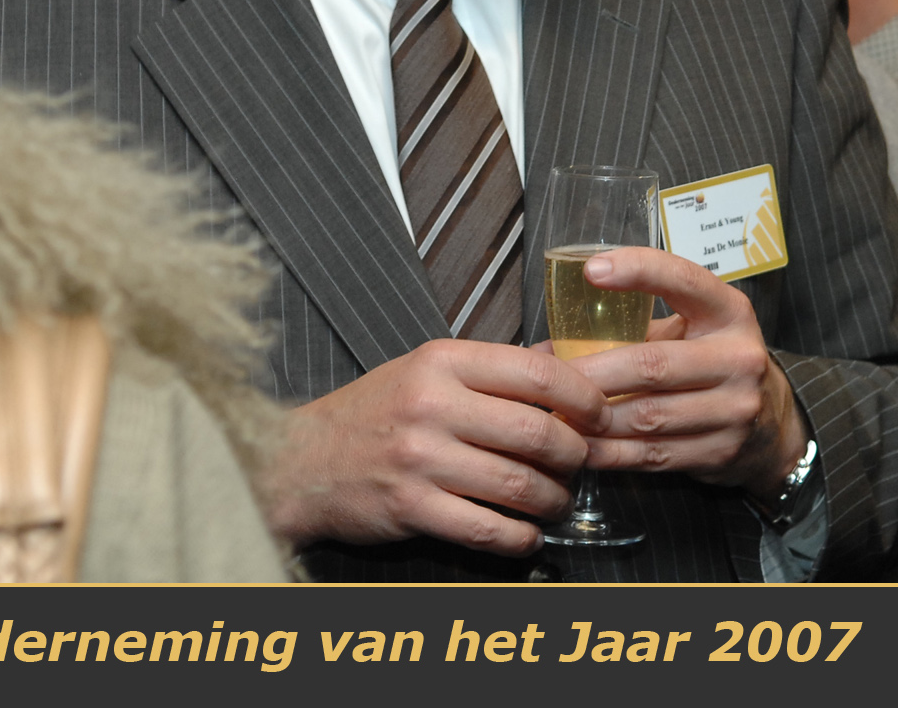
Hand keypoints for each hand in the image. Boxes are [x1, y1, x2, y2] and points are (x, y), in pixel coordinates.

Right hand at [264, 339, 606, 555]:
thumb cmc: (372, 412)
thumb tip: (563, 360)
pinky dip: (519, 537)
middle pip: (536, 431)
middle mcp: (433, 406)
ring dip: (552, 499)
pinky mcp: (411, 508)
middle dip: (574, 453)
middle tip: (581, 462)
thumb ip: (492, 369)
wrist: (298, 461)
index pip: (536, 372)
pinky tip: (527, 534)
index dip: (583, 395)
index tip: (600, 413)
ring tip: (557, 499)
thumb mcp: (427, 369)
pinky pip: (486, 529)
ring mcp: (421, 459)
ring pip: (518, 484)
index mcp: (442, 362)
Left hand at [551, 245, 808, 497]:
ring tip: (557, 415)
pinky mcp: (721, 451)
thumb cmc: (712, 363)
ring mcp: (734, 408)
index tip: (592, 269)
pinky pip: (652, 455)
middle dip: (593, 375)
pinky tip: (582, 446)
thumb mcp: (695, 331)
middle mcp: (739, 357)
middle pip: (653, 365)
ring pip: (647, 416)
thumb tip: (549, 347)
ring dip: (594, 420)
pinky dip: (610, 452)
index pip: (685, 281)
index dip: (640, 271)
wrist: (771, 426)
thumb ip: (638, 328)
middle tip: (549, 380)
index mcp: (729, 313)